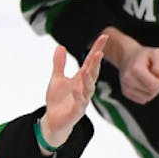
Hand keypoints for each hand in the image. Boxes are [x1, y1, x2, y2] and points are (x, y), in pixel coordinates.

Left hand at [39, 34, 105, 148]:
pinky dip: (79, 96)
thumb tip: (60, 47)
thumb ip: (59, 64)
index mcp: (81, 79)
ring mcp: (82, 100)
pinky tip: (76, 88)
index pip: (91, 62)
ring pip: (88, 88)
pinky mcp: (76, 111)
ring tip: (86, 68)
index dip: (97, 49)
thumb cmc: (58, 100)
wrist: (54, 121)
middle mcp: (84, 88)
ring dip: (88, 79)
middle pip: (92, 74)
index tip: (104, 37)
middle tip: (99, 52)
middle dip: (96, 63)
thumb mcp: (57, 79)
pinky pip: (80, 103)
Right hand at [99, 27, 158, 104]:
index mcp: (136, 69)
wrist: (126, 57)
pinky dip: (147, 94)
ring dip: (153, 90)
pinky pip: (142, 100)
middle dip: (158, 86)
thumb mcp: (156, 53)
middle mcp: (128, 79)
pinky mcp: (125, 92)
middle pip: (152, 92)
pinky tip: (145, 85)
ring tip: (150, 80)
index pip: (153, 85)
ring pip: (148, 97)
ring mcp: (126, 87)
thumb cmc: (142, 55)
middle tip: (157, 76)